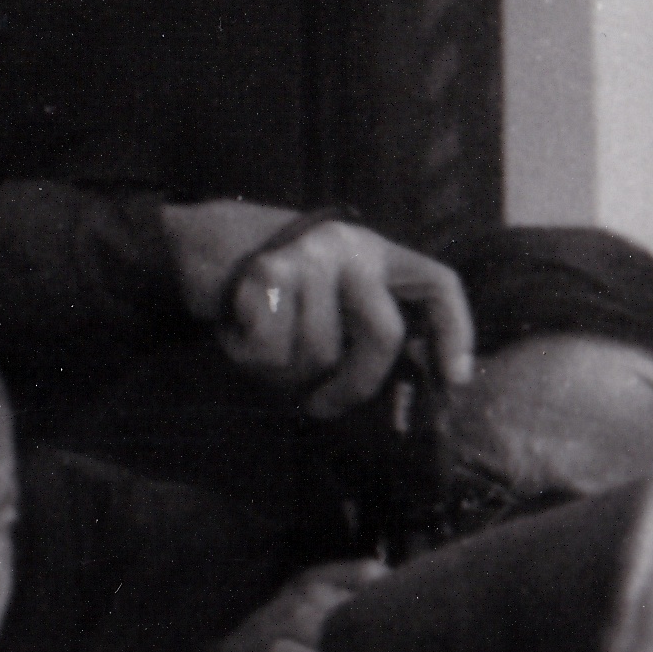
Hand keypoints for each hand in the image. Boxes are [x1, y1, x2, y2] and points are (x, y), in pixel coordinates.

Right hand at [165, 201, 476, 416]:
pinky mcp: (271, 273)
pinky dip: (251, 357)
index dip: (453, 333)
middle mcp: (352, 249)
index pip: (437, 285)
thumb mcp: (325, 297)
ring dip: (285, 372)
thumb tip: (389, 400)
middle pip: (384, 334)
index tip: (453, 380)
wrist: (199, 245)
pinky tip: (239, 333)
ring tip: (261, 347)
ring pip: (320, 352)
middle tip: (322, 406)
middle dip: (354, 385)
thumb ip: (355, 329)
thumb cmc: (269, 290)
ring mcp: (312, 258)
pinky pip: (274, 349)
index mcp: (376, 254)